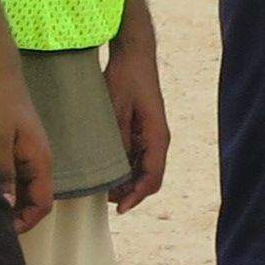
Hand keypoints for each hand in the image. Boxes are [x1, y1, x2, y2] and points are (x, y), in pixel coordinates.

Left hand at [0, 77, 55, 233]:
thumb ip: (3, 173)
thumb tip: (7, 205)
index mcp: (41, 161)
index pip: (42, 204)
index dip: (26, 222)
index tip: (3, 233)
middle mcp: (38, 159)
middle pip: (33, 198)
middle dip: (16, 215)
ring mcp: (27, 152)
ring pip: (22, 186)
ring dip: (7, 200)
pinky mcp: (16, 144)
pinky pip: (14, 172)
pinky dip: (2, 185)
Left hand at [105, 28, 170, 211]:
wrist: (134, 57)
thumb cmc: (126, 79)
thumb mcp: (116, 110)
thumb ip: (119, 138)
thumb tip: (116, 167)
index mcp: (157, 136)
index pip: (152, 176)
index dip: (137, 195)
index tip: (120, 208)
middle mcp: (159, 139)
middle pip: (150, 177)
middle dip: (132, 193)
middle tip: (107, 201)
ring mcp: (152, 135)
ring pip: (144, 168)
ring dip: (129, 182)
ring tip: (105, 190)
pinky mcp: (144, 130)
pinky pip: (138, 156)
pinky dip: (127, 168)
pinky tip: (109, 172)